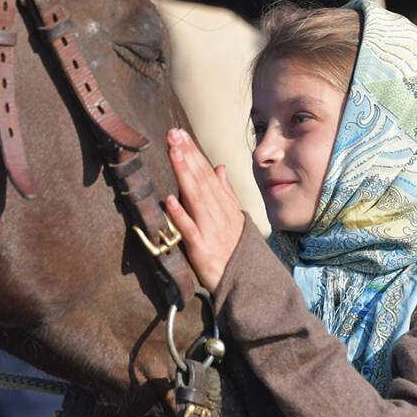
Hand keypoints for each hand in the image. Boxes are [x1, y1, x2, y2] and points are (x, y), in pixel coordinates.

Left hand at [166, 128, 244, 292]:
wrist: (246, 282)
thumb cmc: (237, 249)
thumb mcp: (235, 216)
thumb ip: (225, 191)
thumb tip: (219, 167)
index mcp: (224, 204)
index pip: (207, 173)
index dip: (193, 152)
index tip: (181, 134)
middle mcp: (217, 213)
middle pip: (200, 179)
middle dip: (187, 155)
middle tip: (173, 134)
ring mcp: (209, 229)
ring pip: (195, 197)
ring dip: (184, 174)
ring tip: (173, 153)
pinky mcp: (200, 248)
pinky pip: (188, 230)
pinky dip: (180, 215)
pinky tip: (169, 200)